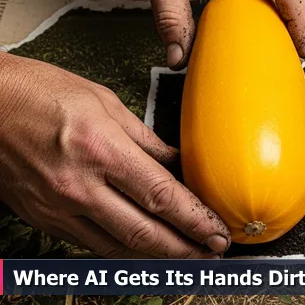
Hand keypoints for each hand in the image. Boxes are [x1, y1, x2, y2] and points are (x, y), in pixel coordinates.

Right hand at [0, 53, 230, 257]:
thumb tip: (177, 163)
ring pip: (118, 247)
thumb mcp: (106, 103)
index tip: (218, 231)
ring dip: (157, 256)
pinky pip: (90, 244)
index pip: (162, 196)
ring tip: (186, 254)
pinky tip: (143, 246)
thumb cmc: (41, 93)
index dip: (196, 220)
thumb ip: (146, 140)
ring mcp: (57, 207)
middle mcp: (79, 186)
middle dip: (185, 248)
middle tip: (212, 252)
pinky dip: (122, 249)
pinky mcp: (42, 218)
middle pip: (144, 232)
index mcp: (101, 150)